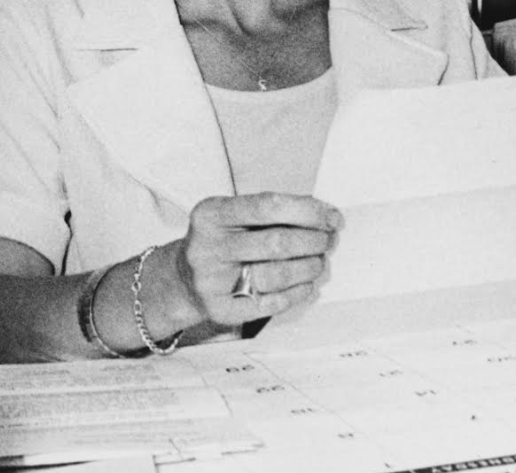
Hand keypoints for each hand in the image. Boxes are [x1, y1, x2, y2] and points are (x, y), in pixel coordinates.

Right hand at [166, 192, 342, 327]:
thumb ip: (271, 212)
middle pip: (276, 242)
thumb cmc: (221, 242)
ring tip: (318, 262)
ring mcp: (212, 280)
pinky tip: (306, 284)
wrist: (184, 280)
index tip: (331, 216)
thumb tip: (323, 215)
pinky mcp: (222, 309)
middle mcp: (208, 246)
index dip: (307, 210)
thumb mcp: (233, 216)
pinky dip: (298, 292)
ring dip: (309, 267)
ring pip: (277, 275)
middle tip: (328, 240)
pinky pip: (272, 303)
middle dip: (313, 241)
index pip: (267, 206)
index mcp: (211, 214)